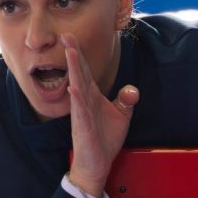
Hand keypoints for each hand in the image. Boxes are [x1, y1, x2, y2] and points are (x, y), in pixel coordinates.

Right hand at [62, 32, 138, 196]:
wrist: (98, 164)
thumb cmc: (104, 139)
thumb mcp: (121, 116)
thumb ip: (126, 100)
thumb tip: (132, 89)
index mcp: (92, 96)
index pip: (85, 71)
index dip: (79, 54)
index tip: (72, 36)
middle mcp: (84, 101)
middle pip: (78, 72)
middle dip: (73, 53)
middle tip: (66, 34)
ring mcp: (81, 113)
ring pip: (77, 86)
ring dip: (73, 69)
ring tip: (70, 51)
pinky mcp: (83, 127)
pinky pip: (79, 110)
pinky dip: (77, 98)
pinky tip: (74, 87)